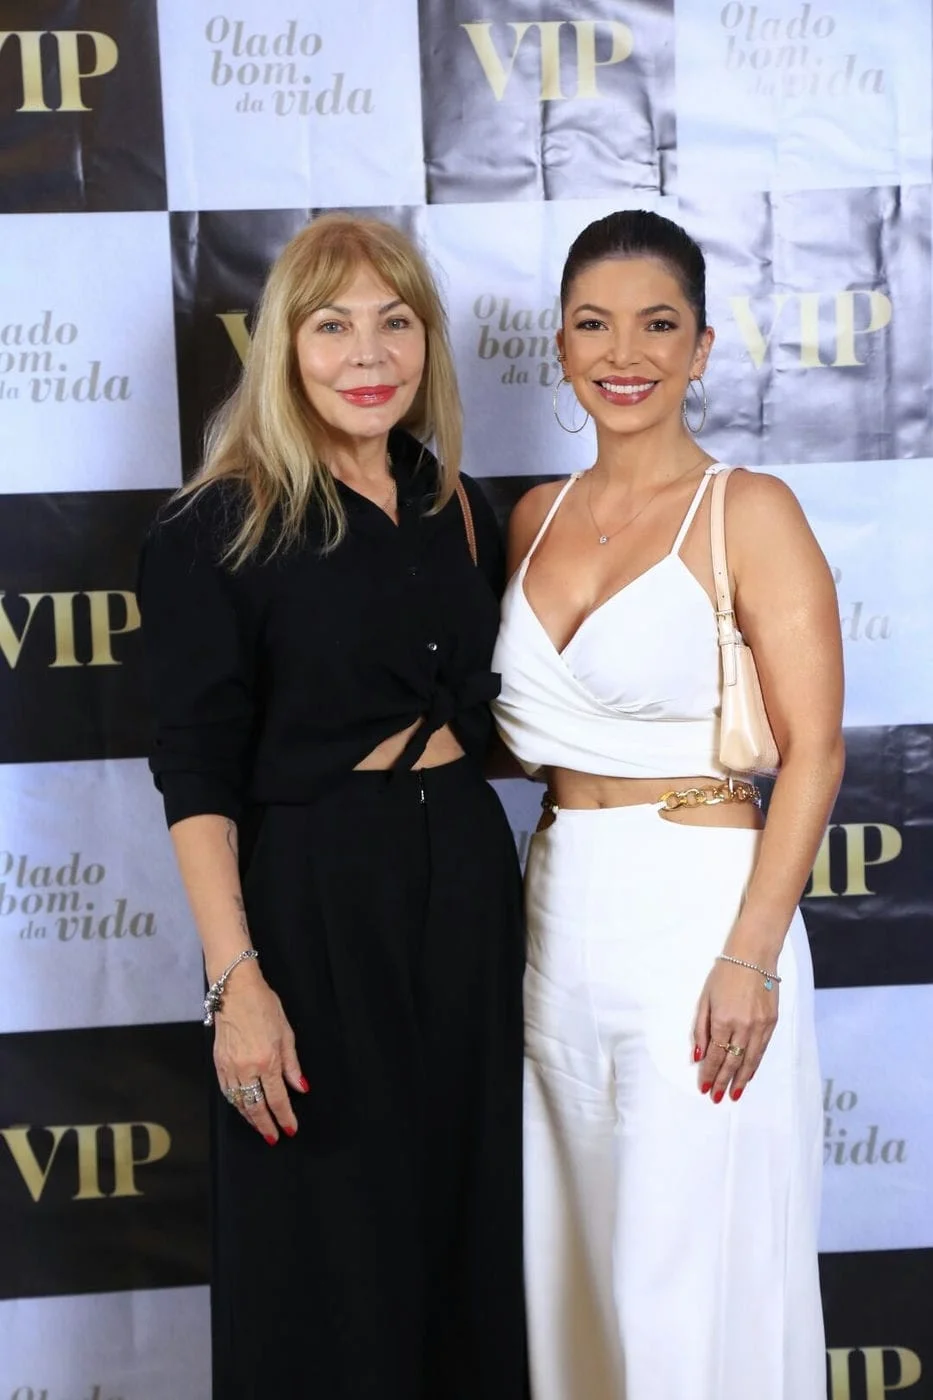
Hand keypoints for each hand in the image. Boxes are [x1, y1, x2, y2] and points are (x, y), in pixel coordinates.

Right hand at [213, 962, 307, 1142]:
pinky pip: (227, 1092)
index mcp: (267, 1061)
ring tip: (260, 1126)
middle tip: (273, 1137)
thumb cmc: (264, 1006)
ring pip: (240, 1103)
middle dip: (266, 1125)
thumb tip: (300, 1087)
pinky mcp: (218, 1063)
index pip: (278, 1098)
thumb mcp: (286, 1033)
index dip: (284, 1117)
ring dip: (250, 1118)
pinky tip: (243, 1108)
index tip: (290, 1130)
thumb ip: (292, 1064)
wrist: (235, 991)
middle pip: (256, 1106)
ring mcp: (230, 1067)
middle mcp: (247, 1068)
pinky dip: (236, 1104)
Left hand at [693, 958, 778, 1102]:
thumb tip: (698, 1055)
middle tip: (716, 1098)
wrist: (753, 957)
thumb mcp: (705, 999)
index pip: (714, 1054)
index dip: (709, 1073)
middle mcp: (743, 1026)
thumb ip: (701, 1029)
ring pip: (750, 1060)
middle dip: (723, 1081)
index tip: (704, 1087)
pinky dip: (754, 1065)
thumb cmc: (724, 975)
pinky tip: (748, 1075)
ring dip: (741, 1080)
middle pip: (732, 1062)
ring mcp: (760, 1026)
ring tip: (734, 1094)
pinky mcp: (771, 1023)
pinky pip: (762, 1050)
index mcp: (723, 1019)